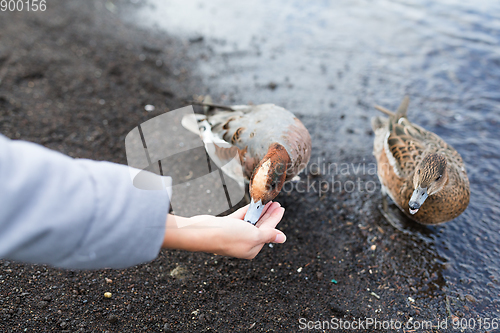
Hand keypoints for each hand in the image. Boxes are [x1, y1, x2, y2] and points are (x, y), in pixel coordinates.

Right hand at [162, 202, 285, 258]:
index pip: (268, 231)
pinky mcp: (226, 226)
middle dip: (269, 214)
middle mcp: (244, 242)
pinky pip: (240, 217)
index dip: (275, 218)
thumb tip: (282, 238)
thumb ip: (268, 235)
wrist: (203, 232)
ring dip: (259, 211)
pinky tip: (254, 204)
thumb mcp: (253, 236)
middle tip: (276, 203)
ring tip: (267, 201)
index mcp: (252, 248)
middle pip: (261, 226)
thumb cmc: (228, 236)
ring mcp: (234, 234)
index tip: (281, 207)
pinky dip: (248, 210)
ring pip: (251, 221)